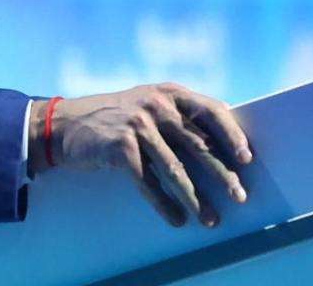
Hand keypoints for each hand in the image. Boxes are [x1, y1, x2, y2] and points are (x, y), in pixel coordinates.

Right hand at [29, 83, 251, 227]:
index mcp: (169, 93)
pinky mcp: (120, 148)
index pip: (211, 110)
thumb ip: (179, 113)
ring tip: (211, 220)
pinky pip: (148, 183)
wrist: (66, 124)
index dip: (231, 135)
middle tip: (239, 197)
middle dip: (222, 174)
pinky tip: (176, 219)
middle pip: (198, 145)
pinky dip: (164, 204)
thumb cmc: (115, 117)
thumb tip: (222, 133)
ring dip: (196, 198)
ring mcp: (138, 126)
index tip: (247, 159)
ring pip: (176, 169)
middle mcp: (156, 105)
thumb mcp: (148, 102)